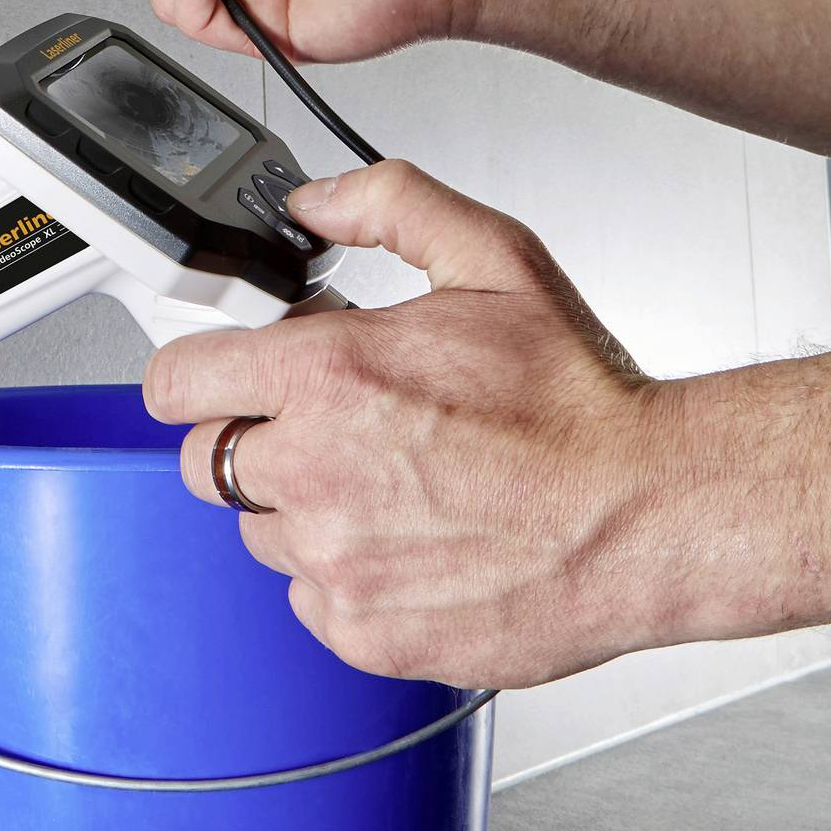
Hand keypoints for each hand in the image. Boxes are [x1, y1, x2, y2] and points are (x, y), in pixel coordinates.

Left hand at [141, 160, 684, 689]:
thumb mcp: (495, 260)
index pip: (177, 382)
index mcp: (328, 377)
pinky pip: (311, 597)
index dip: (201, 372)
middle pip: (206, 461)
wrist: (653, 514)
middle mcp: (314, 473)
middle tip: (328, 428)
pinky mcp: (363, 628)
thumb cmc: (580, 403)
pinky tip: (411, 542)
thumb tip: (315, 202)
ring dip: (303, 509)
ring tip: (392, 487)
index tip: (224, 377)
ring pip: (261, 532)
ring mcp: (334, 560)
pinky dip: (346, 575)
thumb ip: (391, 206)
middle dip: (253, 438)